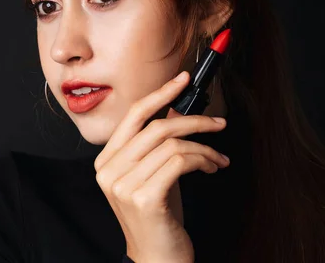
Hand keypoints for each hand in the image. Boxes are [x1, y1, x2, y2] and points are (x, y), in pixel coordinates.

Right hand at [94, 71, 229, 262]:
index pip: (134, 116)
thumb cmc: (157, 216)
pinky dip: (203, 160)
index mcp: (107, 160)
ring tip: (216, 160)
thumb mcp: (154, 173)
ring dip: (204, 148)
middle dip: (194, 121)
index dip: (160, 94)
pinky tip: (211, 168)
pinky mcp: (144, 197)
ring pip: (173, 145)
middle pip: (156, 127)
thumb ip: (159, 144)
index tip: (183, 80)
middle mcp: (109, 170)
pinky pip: (180, 162)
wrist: (157, 257)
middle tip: (218, 124)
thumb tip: (177, 110)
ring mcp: (123, 185)